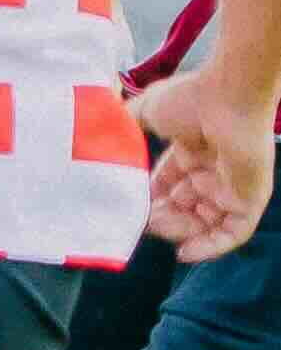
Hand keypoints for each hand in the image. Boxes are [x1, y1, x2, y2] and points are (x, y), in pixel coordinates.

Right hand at [137, 65, 276, 261]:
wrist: (228, 96)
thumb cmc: (190, 99)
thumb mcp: (144, 111)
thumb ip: (124, 128)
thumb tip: (100, 141)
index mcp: (191, 151)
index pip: (169, 185)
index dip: (150, 198)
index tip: (129, 206)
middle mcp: (212, 171)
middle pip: (185, 207)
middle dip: (162, 217)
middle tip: (141, 220)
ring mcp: (232, 187)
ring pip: (204, 223)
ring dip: (179, 231)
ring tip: (157, 227)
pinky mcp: (250, 200)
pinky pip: (232, 234)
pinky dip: (209, 247)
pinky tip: (185, 252)